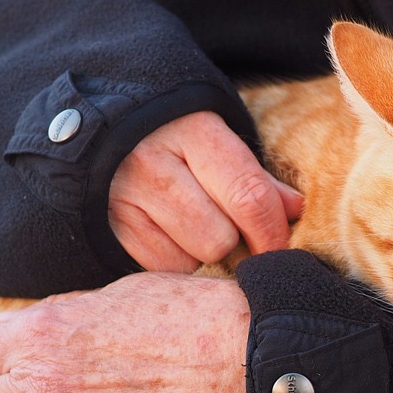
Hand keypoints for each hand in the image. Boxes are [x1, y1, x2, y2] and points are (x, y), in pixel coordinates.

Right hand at [109, 111, 302, 271]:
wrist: (96, 124)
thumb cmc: (171, 134)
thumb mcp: (213, 138)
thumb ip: (253, 176)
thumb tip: (296, 210)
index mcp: (193, 130)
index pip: (249, 196)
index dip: (273, 233)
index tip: (279, 249)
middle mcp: (153, 162)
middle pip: (220, 238)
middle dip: (232, 241)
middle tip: (225, 226)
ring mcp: (124, 197)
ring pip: (190, 259)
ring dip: (200, 253)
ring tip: (188, 223)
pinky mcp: (107, 227)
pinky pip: (159, 269)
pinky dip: (171, 260)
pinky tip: (163, 233)